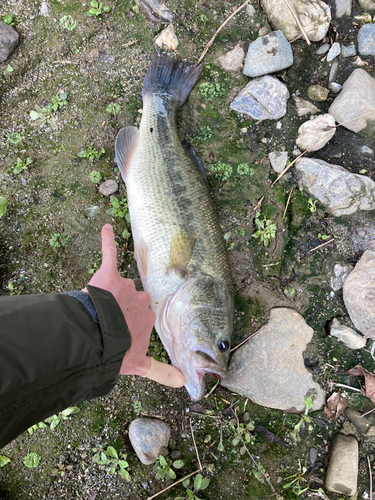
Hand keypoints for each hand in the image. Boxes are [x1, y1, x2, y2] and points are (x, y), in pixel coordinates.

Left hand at [86, 224, 184, 388]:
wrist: (98, 341)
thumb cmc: (118, 352)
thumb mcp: (140, 365)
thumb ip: (161, 372)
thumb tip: (184, 383)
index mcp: (148, 318)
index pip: (144, 315)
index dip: (132, 323)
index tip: (125, 329)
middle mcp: (141, 300)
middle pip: (134, 300)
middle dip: (123, 308)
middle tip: (110, 321)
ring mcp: (126, 287)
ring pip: (120, 286)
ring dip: (110, 295)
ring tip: (96, 310)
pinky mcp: (109, 276)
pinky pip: (109, 254)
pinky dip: (107, 241)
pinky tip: (105, 227)